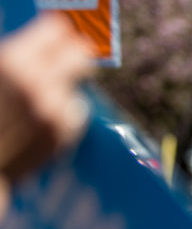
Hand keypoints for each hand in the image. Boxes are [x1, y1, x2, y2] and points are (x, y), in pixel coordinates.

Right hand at [0, 13, 93, 184]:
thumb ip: (16, 58)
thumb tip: (46, 42)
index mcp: (13, 63)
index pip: (57, 31)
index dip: (58, 35)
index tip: (61, 38)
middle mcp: (38, 85)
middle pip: (80, 55)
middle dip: (75, 57)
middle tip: (71, 61)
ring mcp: (54, 112)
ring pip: (76, 89)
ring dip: (63, 93)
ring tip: (38, 103)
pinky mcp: (62, 136)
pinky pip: (73, 116)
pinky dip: (62, 117)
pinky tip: (39, 122)